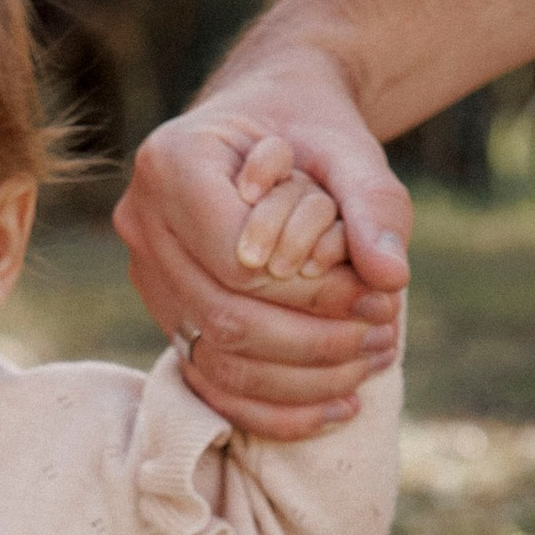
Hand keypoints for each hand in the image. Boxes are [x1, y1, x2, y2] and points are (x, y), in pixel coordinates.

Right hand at [116, 53, 408, 437]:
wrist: (269, 125)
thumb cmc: (308, 130)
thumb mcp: (349, 151)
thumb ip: (374, 206)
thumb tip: (392, 278)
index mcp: (172, 162)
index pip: (237, 259)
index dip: (310, 291)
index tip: (376, 297)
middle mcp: (142, 221)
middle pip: (224, 316)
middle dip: (312, 342)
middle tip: (382, 338)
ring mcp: (146, 274)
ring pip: (216, 357)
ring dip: (302, 380)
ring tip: (369, 367)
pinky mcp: (164, 314)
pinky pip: (211, 382)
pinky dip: (275, 409)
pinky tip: (336, 408)